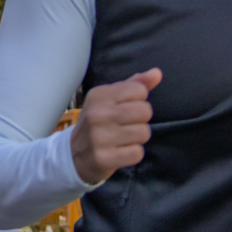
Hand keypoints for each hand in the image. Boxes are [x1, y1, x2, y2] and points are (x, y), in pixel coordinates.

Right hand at [70, 68, 160, 184]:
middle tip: (126, 126)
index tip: (125, 109)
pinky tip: (121, 152)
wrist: (73, 154)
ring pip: (144, 133)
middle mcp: (98, 113)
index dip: (138, 101)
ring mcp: (99, 137)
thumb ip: (135, 85)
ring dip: (138, 138)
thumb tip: (157, 73)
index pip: (139, 90)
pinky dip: (133, 154)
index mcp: (99, 95)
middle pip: (145, 111)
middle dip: (141, 120)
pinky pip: (137, 153)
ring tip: (123, 139)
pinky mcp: (104, 158)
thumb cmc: (98, 122)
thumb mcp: (111, 99)